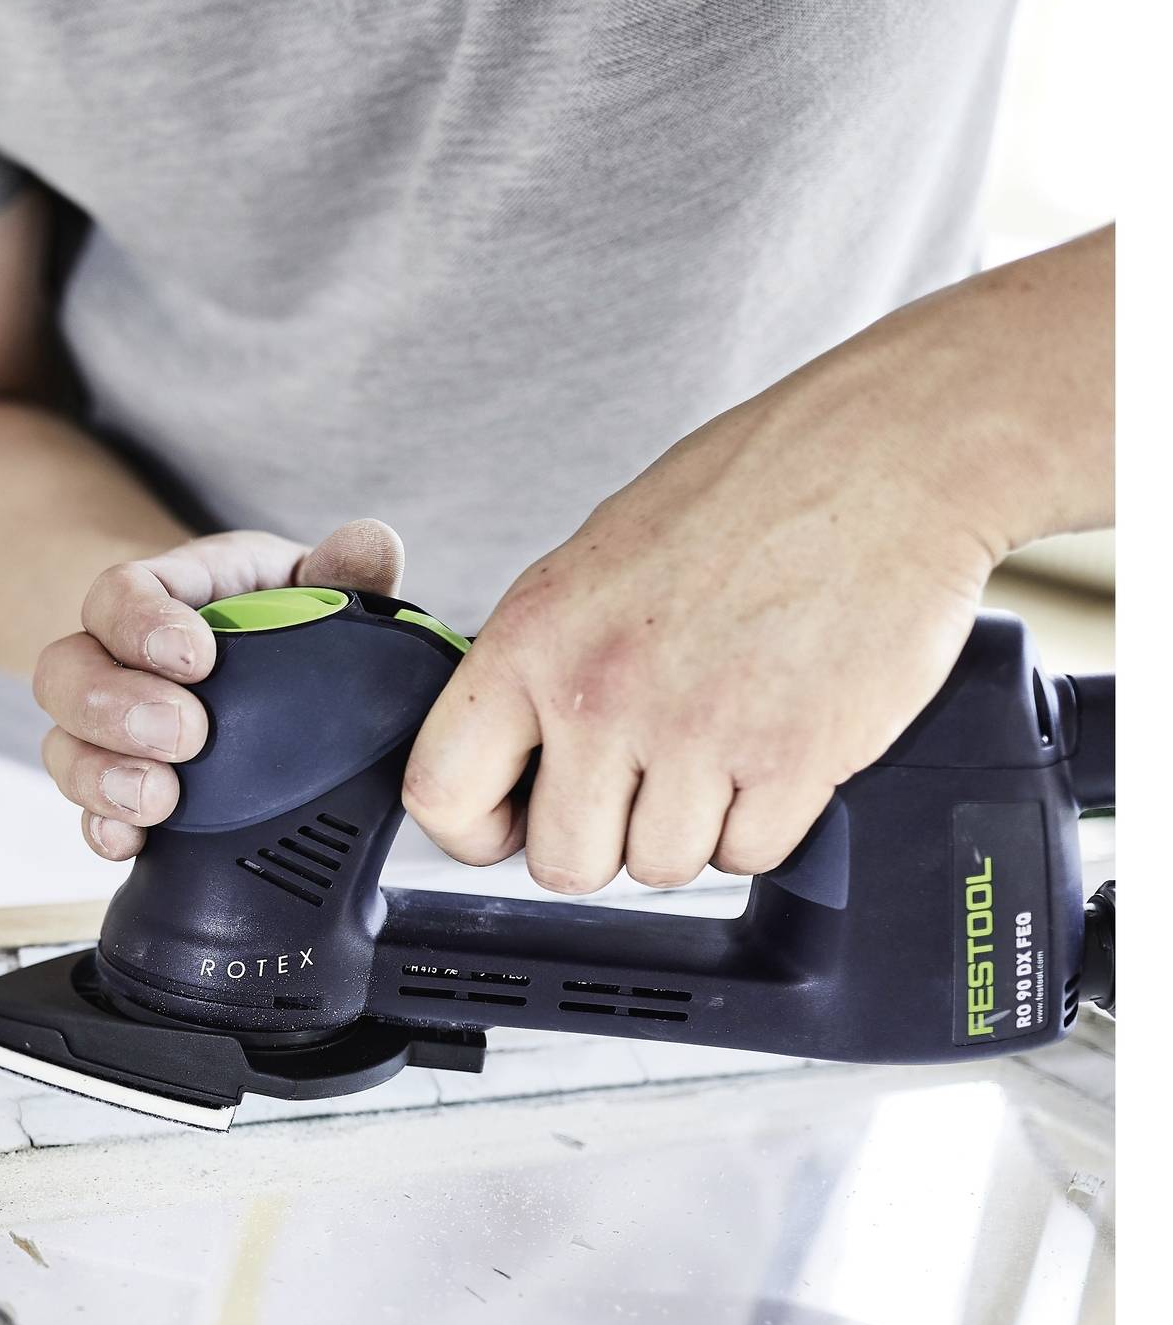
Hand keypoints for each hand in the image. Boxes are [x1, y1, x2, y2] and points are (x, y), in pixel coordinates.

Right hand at [37, 520, 407, 858]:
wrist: (265, 677)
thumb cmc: (282, 623)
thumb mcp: (312, 587)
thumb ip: (343, 570)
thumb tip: (370, 541)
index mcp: (165, 595)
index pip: (119, 593)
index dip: (141, 625)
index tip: (196, 658)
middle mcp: (115, 658)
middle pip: (65, 670)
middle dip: (115, 707)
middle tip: (184, 734)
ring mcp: (106, 727)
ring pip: (61, 743)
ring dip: (101, 775)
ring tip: (159, 800)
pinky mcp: (115, 787)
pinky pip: (84, 809)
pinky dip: (101, 827)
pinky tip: (129, 842)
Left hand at [401, 366, 998, 892]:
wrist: (884, 458)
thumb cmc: (748, 494)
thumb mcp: (593, 564)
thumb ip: (542, 666)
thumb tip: (514, 757)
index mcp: (532, 640)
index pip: (440, 792)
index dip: (476, 830)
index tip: (510, 825)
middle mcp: (602, 694)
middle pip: (565, 863)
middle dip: (605, 838)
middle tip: (642, 784)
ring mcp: (697, 734)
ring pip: (663, 867)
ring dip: (692, 827)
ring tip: (721, 743)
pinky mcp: (793, 761)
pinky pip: (750, 855)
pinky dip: (765, 822)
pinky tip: (774, 749)